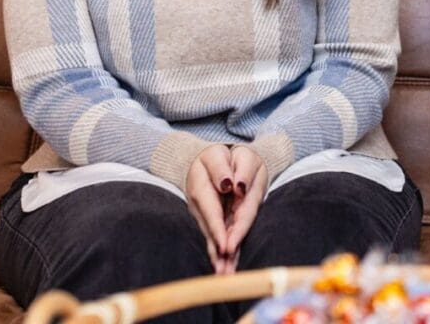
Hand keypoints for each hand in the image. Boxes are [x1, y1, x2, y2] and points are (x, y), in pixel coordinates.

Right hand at [186, 145, 268, 273]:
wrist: (211, 159)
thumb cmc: (221, 155)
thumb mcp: (222, 153)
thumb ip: (225, 168)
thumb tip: (230, 186)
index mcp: (201, 184)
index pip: (212, 211)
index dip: (219, 230)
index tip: (226, 247)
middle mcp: (199, 203)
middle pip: (211, 230)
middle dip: (218, 251)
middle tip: (224, 273)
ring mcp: (202, 213)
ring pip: (211, 236)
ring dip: (217, 257)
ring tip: (224, 276)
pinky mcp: (208, 219)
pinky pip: (214, 236)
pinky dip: (218, 252)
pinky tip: (223, 268)